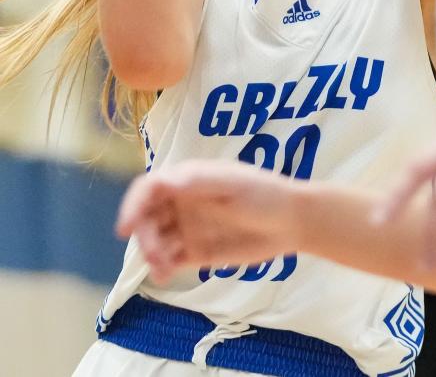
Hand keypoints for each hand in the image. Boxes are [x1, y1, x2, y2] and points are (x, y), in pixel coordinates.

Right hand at [116, 161, 302, 283]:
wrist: (291, 223)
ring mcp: (187, 228)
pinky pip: (168, 261)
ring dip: (150, 253)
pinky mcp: (195, 252)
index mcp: (188, 180)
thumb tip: (164, 181)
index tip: (126, 227)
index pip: (149, 188)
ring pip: (154, 240)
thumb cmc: (264, 194)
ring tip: (163, 267)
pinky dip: (161, 268)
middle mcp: (182, 203)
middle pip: (146, 217)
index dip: (132, 204)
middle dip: (144, 234)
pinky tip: (166, 274)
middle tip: (156, 253)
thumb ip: (198, 182)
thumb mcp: (233, 184)